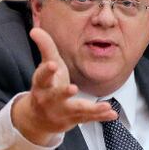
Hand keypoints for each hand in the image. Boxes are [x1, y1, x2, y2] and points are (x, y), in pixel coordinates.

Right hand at [11, 27, 116, 144]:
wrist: (38, 118)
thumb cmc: (46, 86)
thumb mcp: (46, 67)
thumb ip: (45, 48)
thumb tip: (35, 29)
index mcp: (42, 85)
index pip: (42, 77)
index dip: (46, 71)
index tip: (52, 64)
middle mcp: (50, 100)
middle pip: (56, 96)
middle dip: (64, 93)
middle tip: (72, 88)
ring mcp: (63, 111)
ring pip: (77, 110)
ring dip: (91, 109)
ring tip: (105, 106)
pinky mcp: (75, 119)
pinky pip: (89, 119)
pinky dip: (101, 117)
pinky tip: (113, 114)